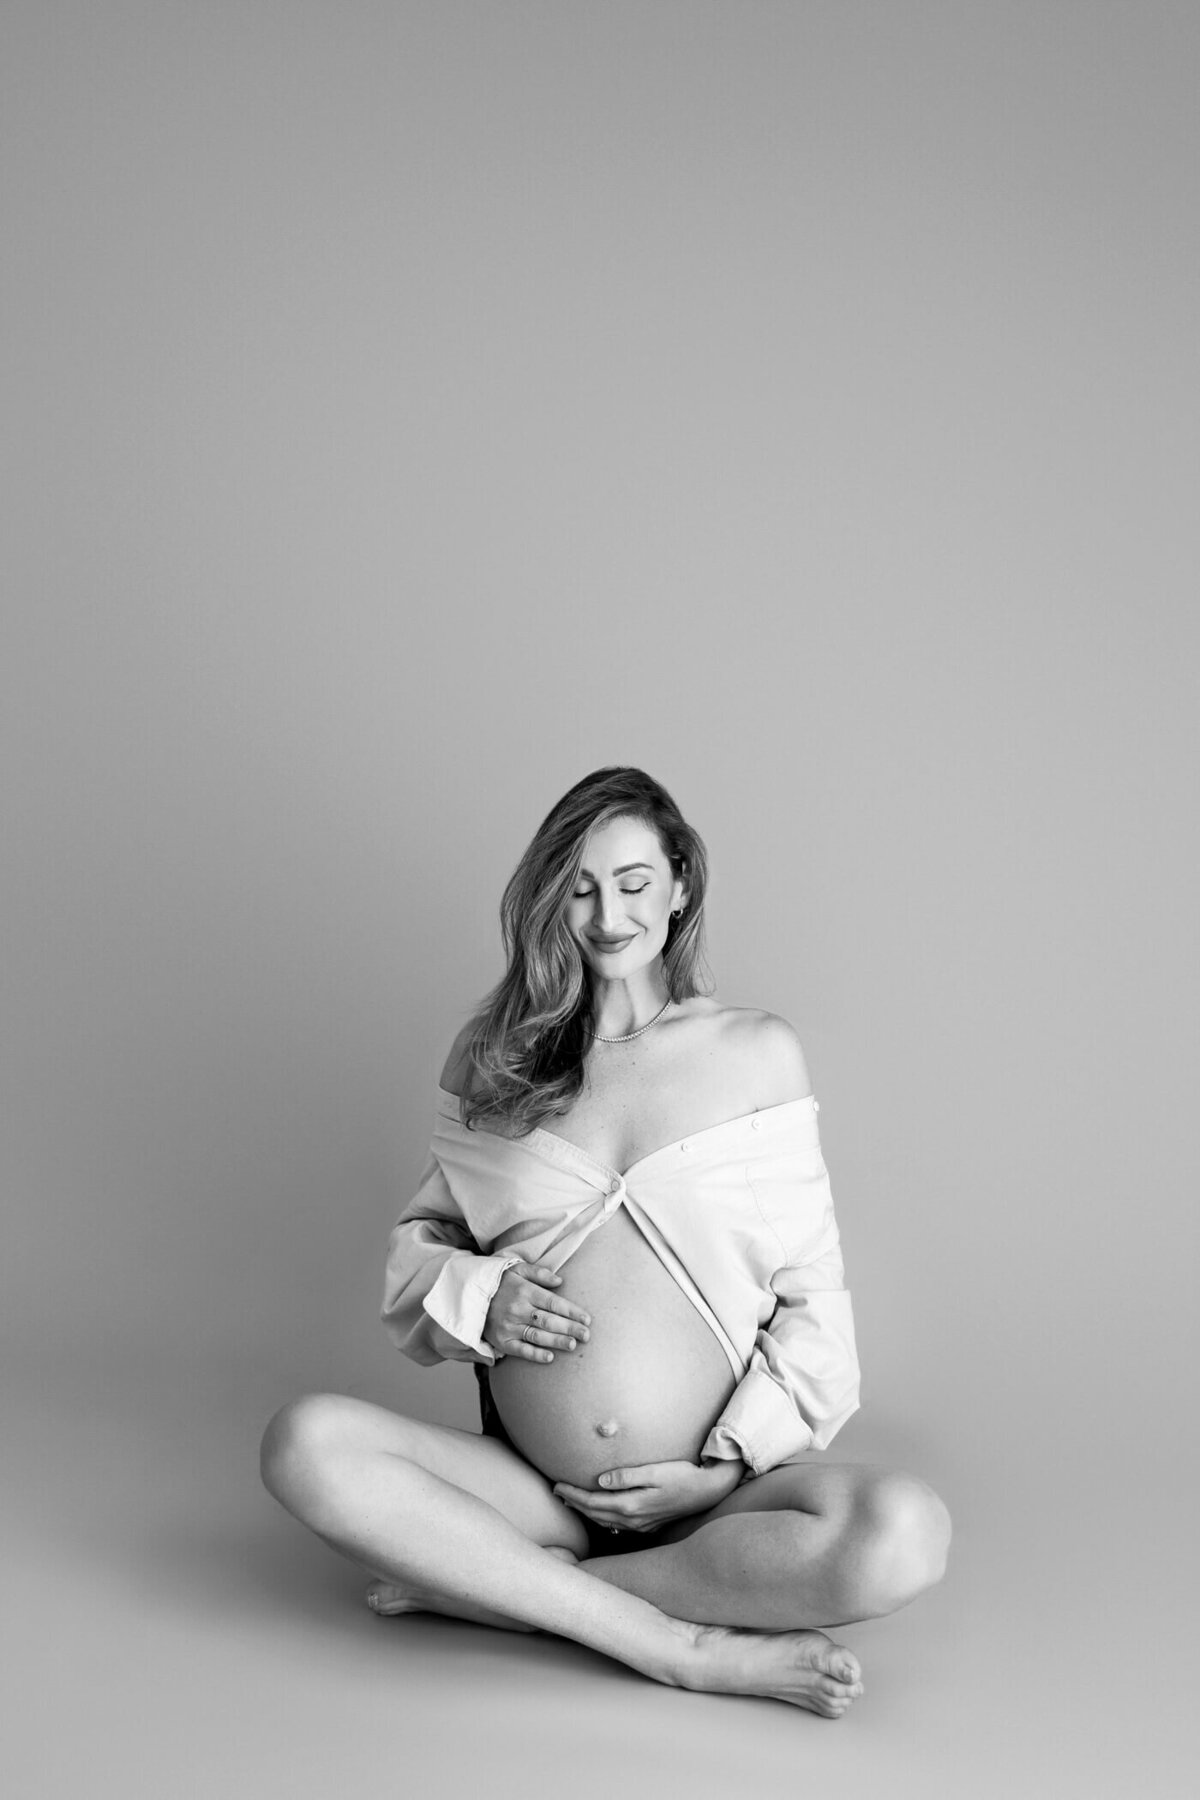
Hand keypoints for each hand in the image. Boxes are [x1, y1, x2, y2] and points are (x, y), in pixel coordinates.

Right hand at [483, 1262, 590, 1362]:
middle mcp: (517, 1309)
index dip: (572, 1311)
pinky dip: (535, 1355)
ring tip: (573, 1345)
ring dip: (557, 1341)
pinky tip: (550, 1357)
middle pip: (549, 1320)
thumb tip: (560, 1281)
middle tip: (587, 1335)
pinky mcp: (501, 1340)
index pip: (553, 1303)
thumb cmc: (499, 1281)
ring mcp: (509, 1326)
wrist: (469, 1295)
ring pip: (538, 1335)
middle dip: (570, 1328)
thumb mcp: (516, 1268)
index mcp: (524, 1291)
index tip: (587, 1319)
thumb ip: (539, 1273)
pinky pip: (521, 1350)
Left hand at [553, 1458, 745, 1532]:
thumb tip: (600, 1480)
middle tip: (556, 1492)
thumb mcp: (655, 1471)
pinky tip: (598, 1511)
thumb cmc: (683, 1476)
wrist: (707, 1492)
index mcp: (632, 1505)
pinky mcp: (647, 1526)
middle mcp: (633, 1520)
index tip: (556, 1484)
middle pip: (594, 1514)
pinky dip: (601, 1518)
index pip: (593, 1502)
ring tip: (571, 1501)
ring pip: (604, 1522)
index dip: (573, 1493)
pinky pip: (616, 1525)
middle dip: (574, 1503)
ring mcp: (640, 1526)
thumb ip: (627, 1476)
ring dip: (585, 1512)